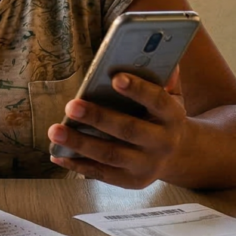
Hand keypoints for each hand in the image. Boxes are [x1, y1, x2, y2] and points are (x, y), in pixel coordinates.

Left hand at [48, 70, 188, 188]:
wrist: (180, 155)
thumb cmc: (162, 116)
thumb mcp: (172, 95)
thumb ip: (162, 77)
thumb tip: (149, 53)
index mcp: (172, 116)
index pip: (157, 100)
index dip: (138, 89)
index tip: (115, 78)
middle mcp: (163, 143)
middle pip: (128, 130)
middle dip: (98, 118)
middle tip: (71, 106)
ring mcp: (147, 165)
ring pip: (111, 155)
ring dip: (80, 143)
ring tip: (55, 130)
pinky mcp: (132, 181)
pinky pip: (102, 174)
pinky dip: (78, 165)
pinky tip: (58, 153)